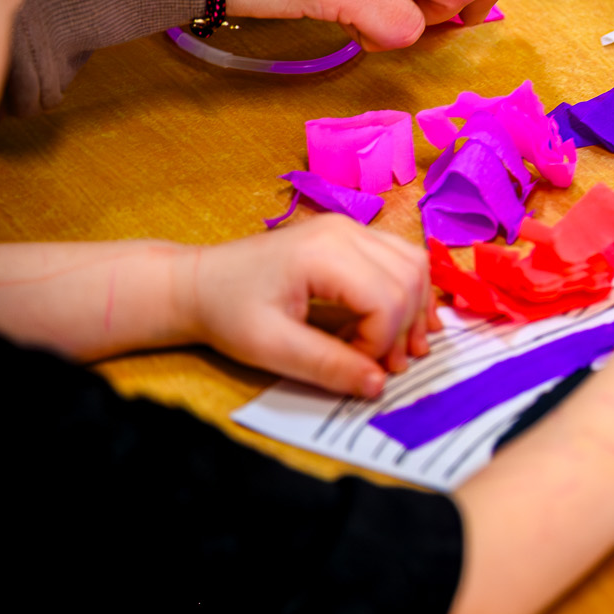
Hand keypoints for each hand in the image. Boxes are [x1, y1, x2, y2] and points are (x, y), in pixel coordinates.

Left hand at [176, 216, 438, 396]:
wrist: (198, 283)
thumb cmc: (226, 311)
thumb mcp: (270, 347)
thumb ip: (327, 366)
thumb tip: (378, 386)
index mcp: (323, 253)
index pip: (386, 299)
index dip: (381, 342)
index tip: (357, 368)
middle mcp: (345, 231)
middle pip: (408, 280)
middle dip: (404, 330)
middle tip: (386, 366)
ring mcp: (350, 228)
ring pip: (414, 265)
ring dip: (415, 309)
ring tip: (401, 347)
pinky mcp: (350, 234)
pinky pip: (401, 258)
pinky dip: (409, 290)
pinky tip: (402, 319)